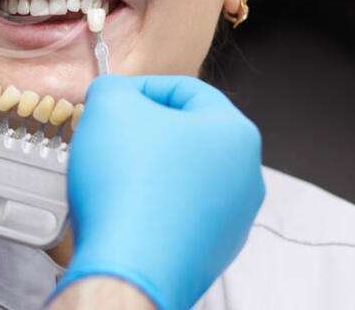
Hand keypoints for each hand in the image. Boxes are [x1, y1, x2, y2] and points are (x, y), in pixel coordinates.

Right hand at [54, 75, 264, 309]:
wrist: (127, 268)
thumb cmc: (128, 187)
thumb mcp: (109, 105)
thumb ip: (113, 86)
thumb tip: (112, 94)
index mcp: (236, 133)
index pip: (185, 89)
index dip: (140, 88)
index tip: (113, 99)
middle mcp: (245, 177)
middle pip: (186, 133)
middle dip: (143, 130)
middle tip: (108, 134)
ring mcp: (232, 220)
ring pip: (182, 175)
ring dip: (146, 167)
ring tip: (111, 173)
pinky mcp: (210, 252)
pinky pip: (177, 213)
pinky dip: (150, 204)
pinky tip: (122, 208)